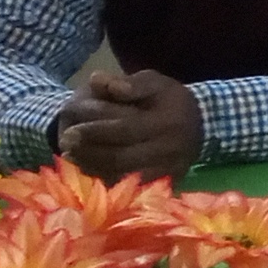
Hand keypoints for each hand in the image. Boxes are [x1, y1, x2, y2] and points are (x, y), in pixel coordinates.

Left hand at [53, 69, 201, 177]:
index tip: (69, 131)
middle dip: (89, 151)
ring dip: (93, 167)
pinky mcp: (164, 182)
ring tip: (72, 157)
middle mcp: (169, 149)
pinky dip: (106, 179)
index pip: (124, 129)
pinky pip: (131, 186)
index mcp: (167, 121)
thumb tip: (99, 81)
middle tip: (66, 146)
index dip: (94, 131)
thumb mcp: (155, 82)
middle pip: (121, 156)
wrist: (201, 125)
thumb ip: (129, 82)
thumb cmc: (170, 101)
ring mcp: (168, 169)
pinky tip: (89, 170)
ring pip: (123, 175)